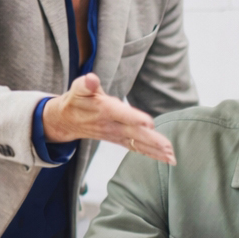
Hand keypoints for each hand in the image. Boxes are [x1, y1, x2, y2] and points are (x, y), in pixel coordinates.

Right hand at [42, 73, 175, 163]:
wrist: (66, 120)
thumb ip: (86, 84)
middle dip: (151, 140)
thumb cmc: (76, 100)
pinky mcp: (119, 140)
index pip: (121, 114)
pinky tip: (166, 159)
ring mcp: (115, 135)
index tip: (149, 122)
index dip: (134, 118)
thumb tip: (90, 78)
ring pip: (137, 144)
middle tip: (168, 147)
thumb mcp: (78, 89)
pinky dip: (152, 154)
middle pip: (134, 133)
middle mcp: (111, 125)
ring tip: (172, 157)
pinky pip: (136, 148)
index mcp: (104, 110)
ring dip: (155, 151)